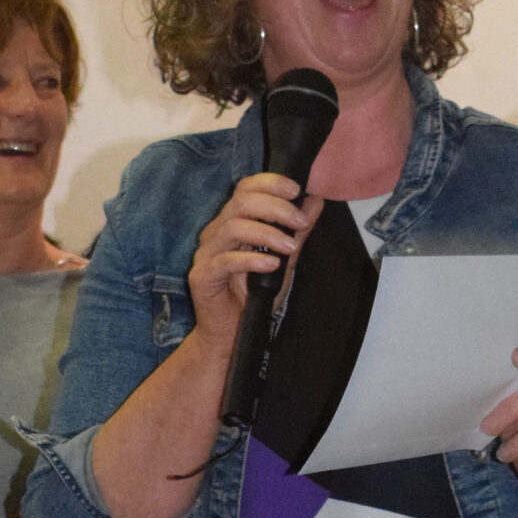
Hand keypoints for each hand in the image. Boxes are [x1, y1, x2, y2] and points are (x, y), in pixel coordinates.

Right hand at [187, 172, 324, 352]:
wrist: (232, 335)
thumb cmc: (253, 296)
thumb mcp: (284, 259)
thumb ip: (297, 231)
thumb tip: (315, 201)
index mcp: (233, 222)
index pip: (246, 188)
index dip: (270, 183)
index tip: (296, 190)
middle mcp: (216, 232)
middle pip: (241, 202)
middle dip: (276, 207)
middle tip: (300, 222)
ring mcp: (207, 253)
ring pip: (234, 226)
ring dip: (267, 233)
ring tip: (290, 248)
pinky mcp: (202, 276)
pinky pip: (225, 260)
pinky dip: (251, 259)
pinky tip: (271, 264)